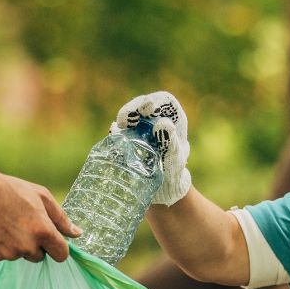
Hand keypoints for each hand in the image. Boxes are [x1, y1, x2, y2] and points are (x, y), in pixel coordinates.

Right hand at [0, 172, 80, 262]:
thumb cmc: (11, 190)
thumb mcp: (42, 197)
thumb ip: (61, 218)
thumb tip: (77, 234)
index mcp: (43, 232)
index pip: (61, 255)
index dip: (58, 247)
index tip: (52, 240)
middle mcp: (27, 246)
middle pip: (40, 256)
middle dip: (36, 244)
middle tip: (23, 224)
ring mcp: (9, 253)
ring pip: (21, 255)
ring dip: (18, 245)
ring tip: (7, 223)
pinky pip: (4, 256)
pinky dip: (2, 246)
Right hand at [116, 91, 191, 205]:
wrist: (163, 188)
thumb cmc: (174, 171)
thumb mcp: (175, 157)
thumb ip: (170, 141)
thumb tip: (161, 123)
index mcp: (174, 119)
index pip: (164, 101)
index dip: (155, 101)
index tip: (147, 109)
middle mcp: (157, 119)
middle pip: (144, 104)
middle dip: (134, 107)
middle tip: (127, 119)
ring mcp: (142, 127)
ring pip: (132, 114)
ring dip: (125, 116)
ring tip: (121, 125)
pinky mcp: (130, 137)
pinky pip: (122, 128)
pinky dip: (117, 129)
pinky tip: (114, 132)